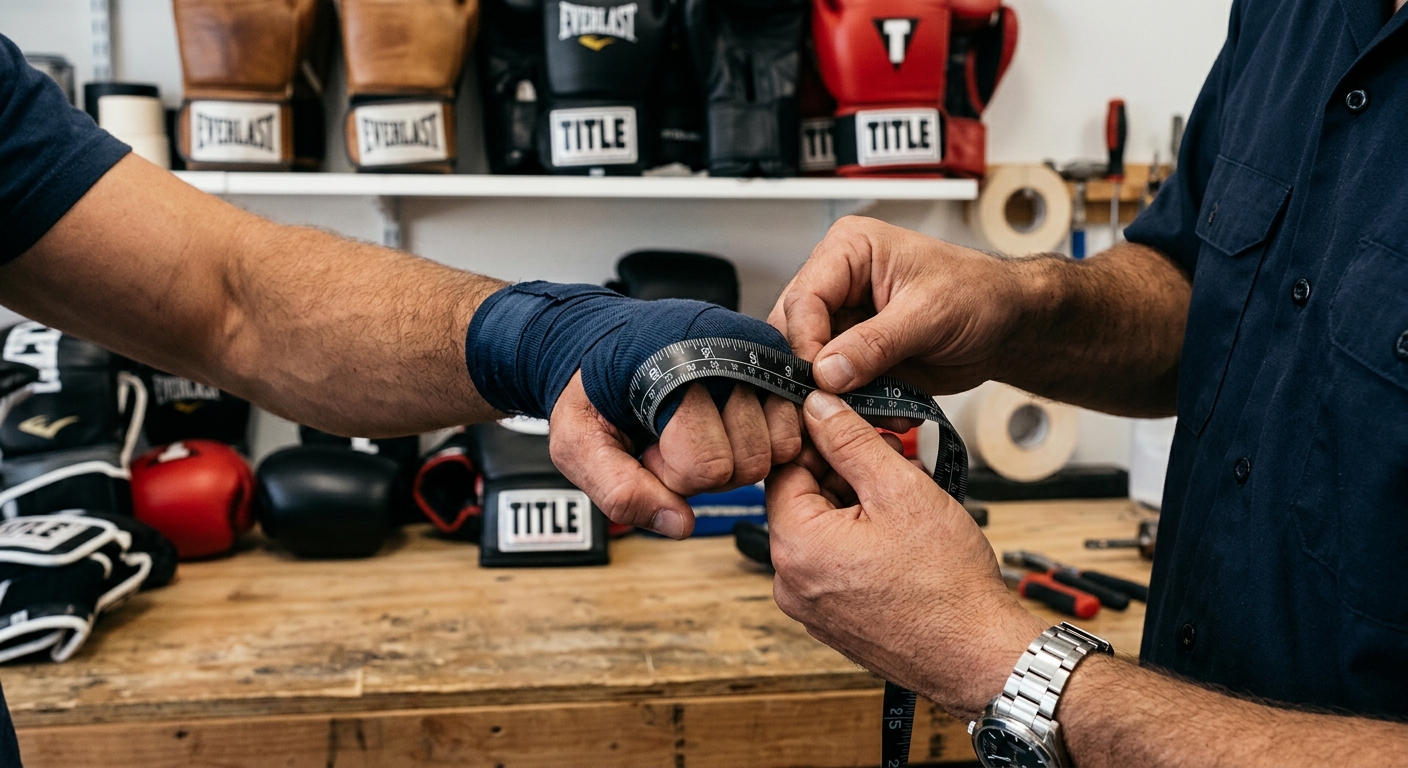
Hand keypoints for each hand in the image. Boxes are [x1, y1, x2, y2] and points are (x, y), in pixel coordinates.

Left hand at [550, 372, 800, 538]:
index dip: (671, 474)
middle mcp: (724, 355)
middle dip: (707, 469)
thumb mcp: (576, 441)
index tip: (647, 449)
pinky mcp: (771, 367)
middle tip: (670, 441)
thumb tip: (680, 525)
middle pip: (749, 462)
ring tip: (695, 431)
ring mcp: (753, 359)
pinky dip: (763, 441)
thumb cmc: (590, 390)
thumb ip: (618, 489)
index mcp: (674, 370)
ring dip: (737, 455)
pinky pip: (791, 430)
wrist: (600, 344)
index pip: (708, 466)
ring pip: (777, 448)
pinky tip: (722, 427)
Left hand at [766, 390, 1045, 720]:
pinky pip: (833, 565)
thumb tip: (818, 408)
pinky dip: (860, 542)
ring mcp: (810, 608)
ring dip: (857, 506)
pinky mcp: (833, 622)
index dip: (821, 441)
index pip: (784, 469)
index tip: (854, 430)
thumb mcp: (901, 490)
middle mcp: (791, 583)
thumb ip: (852, 442)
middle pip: (802, 501)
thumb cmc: (948, 585)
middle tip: (893, 461)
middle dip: (845, 474)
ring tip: (905, 499)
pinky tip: (900, 535)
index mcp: (796, 548)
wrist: (980, 655)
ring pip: (821, 532)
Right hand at [768, 216, 1032, 394]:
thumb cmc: (981, 295)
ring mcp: (842, 324)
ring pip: (808, 366)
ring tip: (868, 411)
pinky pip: (835, 388)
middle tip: (830, 405)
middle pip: (794, 333)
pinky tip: (883, 414)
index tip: (819, 378)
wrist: (1008, 325)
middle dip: (813, 374)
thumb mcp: (930, 313)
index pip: (804, 297)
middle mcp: (837, 286)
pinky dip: (855, 407)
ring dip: (835, 396)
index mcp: (848, 251)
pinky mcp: (853, 358)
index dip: (806, 341)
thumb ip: (877, 342)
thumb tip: (828, 370)